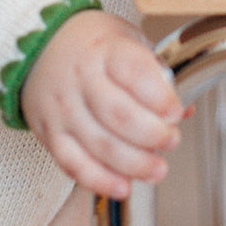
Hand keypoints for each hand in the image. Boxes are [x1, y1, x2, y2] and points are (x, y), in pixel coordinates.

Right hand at [20, 9, 183, 199]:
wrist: (40, 47)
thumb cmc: (91, 44)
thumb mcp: (127, 40)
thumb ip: (156, 72)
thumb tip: (186, 108)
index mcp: (105, 50)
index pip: (134, 72)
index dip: (160, 97)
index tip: (176, 110)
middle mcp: (82, 79)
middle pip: (120, 115)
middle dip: (153, 135)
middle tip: (170, 139)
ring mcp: (64, 109)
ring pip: (101, 145)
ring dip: (135, 164)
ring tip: (157, 169)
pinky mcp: (52, 134)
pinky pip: (74, 165)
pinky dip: (100, 181)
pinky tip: (123, 186)